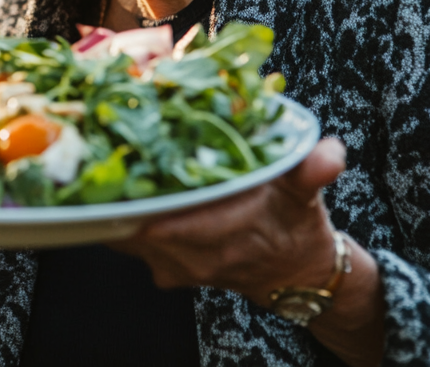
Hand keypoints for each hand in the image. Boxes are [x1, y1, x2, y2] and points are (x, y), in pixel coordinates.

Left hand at [111, 137, 345, 297]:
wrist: (294, 276)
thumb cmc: (294, 224)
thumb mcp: (307, 193)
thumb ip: (315, 171)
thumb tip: (330, 154)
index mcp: (233, 234)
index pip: (180, 223)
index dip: (150, 198)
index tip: (125, 165)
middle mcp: (200, 257)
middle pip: (142, 226)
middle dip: (121, 193)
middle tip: (100, 152)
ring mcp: (178, 267)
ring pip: (128, 238)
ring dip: (114, 206)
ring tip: (98, 167)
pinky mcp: (164, 270)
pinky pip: (127, 245)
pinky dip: (115, 220)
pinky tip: (108, 190)